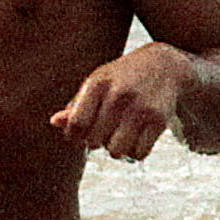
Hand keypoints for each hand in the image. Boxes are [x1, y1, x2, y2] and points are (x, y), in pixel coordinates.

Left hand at [51, 44, 198, 159]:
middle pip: (94, 141)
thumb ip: (76, 104)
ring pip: (116, 152)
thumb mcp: (98, 82)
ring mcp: (140, 108)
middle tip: (104, 130)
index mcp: (98, 84)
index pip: (76, 124)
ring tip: (119, 136)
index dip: (73, 136)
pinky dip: (134, 152)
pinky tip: (135, 138)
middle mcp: (119, 95)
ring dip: (116, 149)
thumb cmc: (122, 77)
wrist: (164, 65)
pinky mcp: (159, 120)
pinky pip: (138, 154)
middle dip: (96, 141)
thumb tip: (55, 123)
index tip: (78, 135)